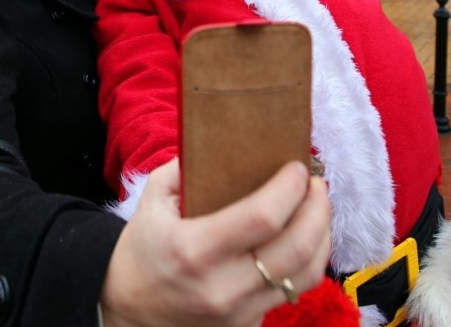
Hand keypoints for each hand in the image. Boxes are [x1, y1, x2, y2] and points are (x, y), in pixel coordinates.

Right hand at [99, 159, 331, 326]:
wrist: (128, 310)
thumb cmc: (144, 248)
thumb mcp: (153, 199)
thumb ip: (186, 166)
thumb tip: (229, 141)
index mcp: (194, 250)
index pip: (263, 217)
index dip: (290, 188)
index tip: (298, 166)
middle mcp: (221, 287)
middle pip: (297, 247)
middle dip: (317, 207)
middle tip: (315, 183)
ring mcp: (239, 313)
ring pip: (306, 273)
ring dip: (322, 233)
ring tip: (316, 206)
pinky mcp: (249, 325)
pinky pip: (295, 291)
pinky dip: (309, 259)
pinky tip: (305, 236)